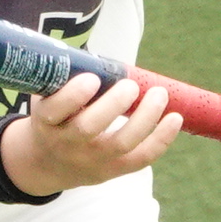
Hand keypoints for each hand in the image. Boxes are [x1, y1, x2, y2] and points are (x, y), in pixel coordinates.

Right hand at [0, 69, 180, 196]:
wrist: (48, 164)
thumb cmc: (55, 118)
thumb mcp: (47, 99)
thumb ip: (66, 78)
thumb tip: (97, 51)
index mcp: (45, 122)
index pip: (54, 111)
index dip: (73, 95)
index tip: (92, 78)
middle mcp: (66, 144)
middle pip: (88, 128)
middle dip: (113, 104)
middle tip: (130, 85)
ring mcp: (91, 160)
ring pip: (120, 143)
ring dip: (145, 118)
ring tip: (160, 94)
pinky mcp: (113, 170)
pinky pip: (141, 158)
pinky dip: (161, 139)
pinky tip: (175, 118)